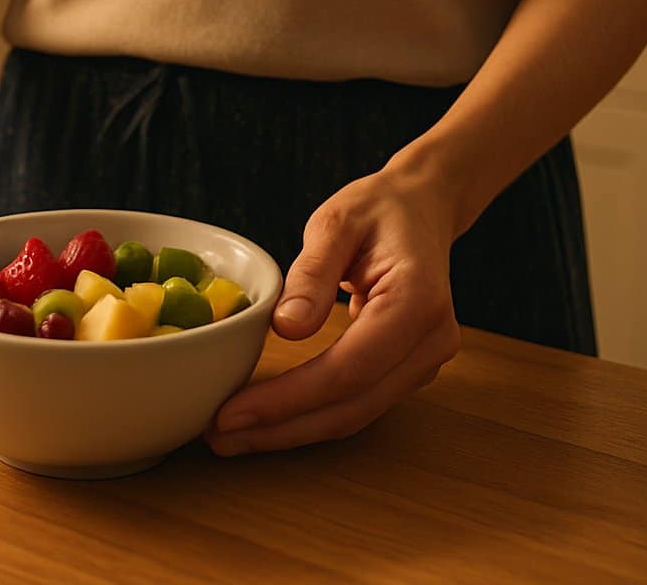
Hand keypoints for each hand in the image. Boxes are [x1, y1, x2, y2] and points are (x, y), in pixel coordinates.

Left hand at [206, 163, 460, 454]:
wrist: (422, 209)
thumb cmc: (378, 209)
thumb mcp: (337, 221)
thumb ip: (313, 272)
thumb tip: (286, 328)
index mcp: (416, 303)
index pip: (348, 370)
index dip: (288, 399)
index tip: (231, 412)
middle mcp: (430, 342)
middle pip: (351, 406)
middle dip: (281, 428)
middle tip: (216, 437)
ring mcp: (424, 362)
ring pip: (354, 415)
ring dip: (291, 431)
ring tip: (231, 435)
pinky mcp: (408, 370)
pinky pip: (357, 403)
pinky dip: (311, 416)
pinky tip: (267, 419)